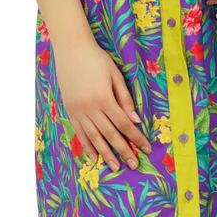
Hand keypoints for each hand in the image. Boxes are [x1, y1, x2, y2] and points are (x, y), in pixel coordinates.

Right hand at [53, 39, 152, 171]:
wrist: (71, 49)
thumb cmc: (97, 59)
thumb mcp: (115, 75)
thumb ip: (125, 98)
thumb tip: (135, 120)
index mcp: (104, 98)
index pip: (124, 124)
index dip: (136, 138)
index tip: (146, 148)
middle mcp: (90, 108)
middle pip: (110, 134)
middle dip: (123, 151)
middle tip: (134, 165)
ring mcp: (78, 111)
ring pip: (93, 138)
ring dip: (105, 154)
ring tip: (115, 167)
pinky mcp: (70, 110)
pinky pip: (80, 133)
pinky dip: (87, 146)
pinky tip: (94, 156)